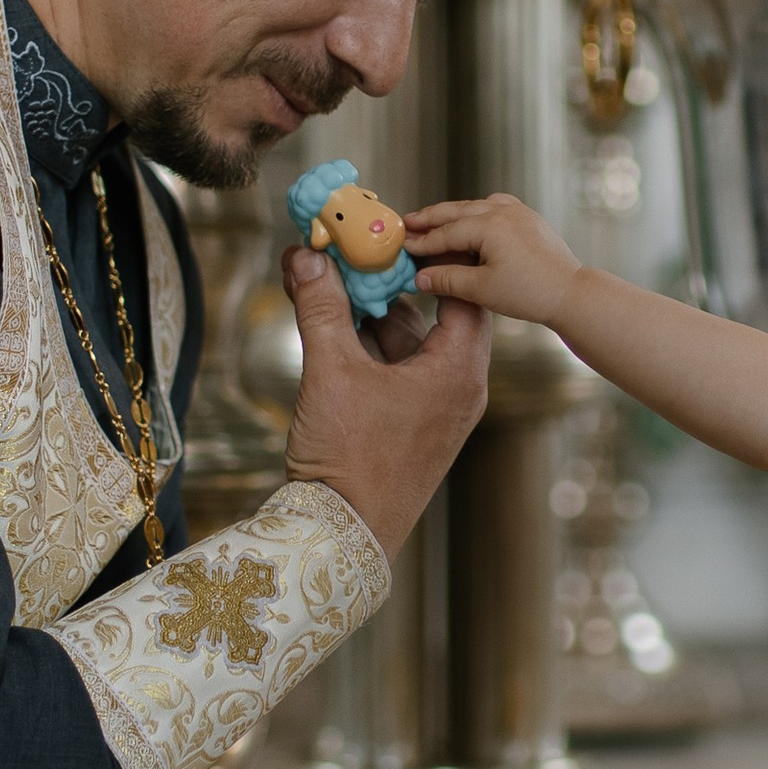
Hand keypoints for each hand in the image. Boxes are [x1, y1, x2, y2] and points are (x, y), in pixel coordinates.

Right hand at [280, 241, 490, 561]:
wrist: (343, 535)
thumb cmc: (349, 458)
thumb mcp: (331, 371)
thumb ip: (320, 307)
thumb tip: (306, 255)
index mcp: (459, 371)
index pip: (461, 293)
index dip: (430, 258)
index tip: (396, 232)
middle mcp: (459, 389)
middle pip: (435, 315)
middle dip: (395, 282)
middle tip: (360, 251)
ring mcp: (438, 411)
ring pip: (412, 344)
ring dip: (375, 314)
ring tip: (334, 281)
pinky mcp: (414, 427)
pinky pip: (400, 372)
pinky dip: (371, 347)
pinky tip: (334, 325)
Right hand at [406, 193, 583, 331]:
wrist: (571, 293)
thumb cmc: (530, 293)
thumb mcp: (481, 289)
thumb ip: (447, 279)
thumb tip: (419, 277)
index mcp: (489, 225)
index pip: (445, 233)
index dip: (422, 241)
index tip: (403, 246)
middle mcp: (502, 211)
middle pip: (456, 211)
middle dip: (430, 218)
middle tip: (407, 222)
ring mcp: (517, 211)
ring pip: (474, 206)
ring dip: (452, 212)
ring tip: (431, 219)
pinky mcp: (528, 218)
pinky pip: (494, 207)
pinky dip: (476, 212)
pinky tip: (470, 219)